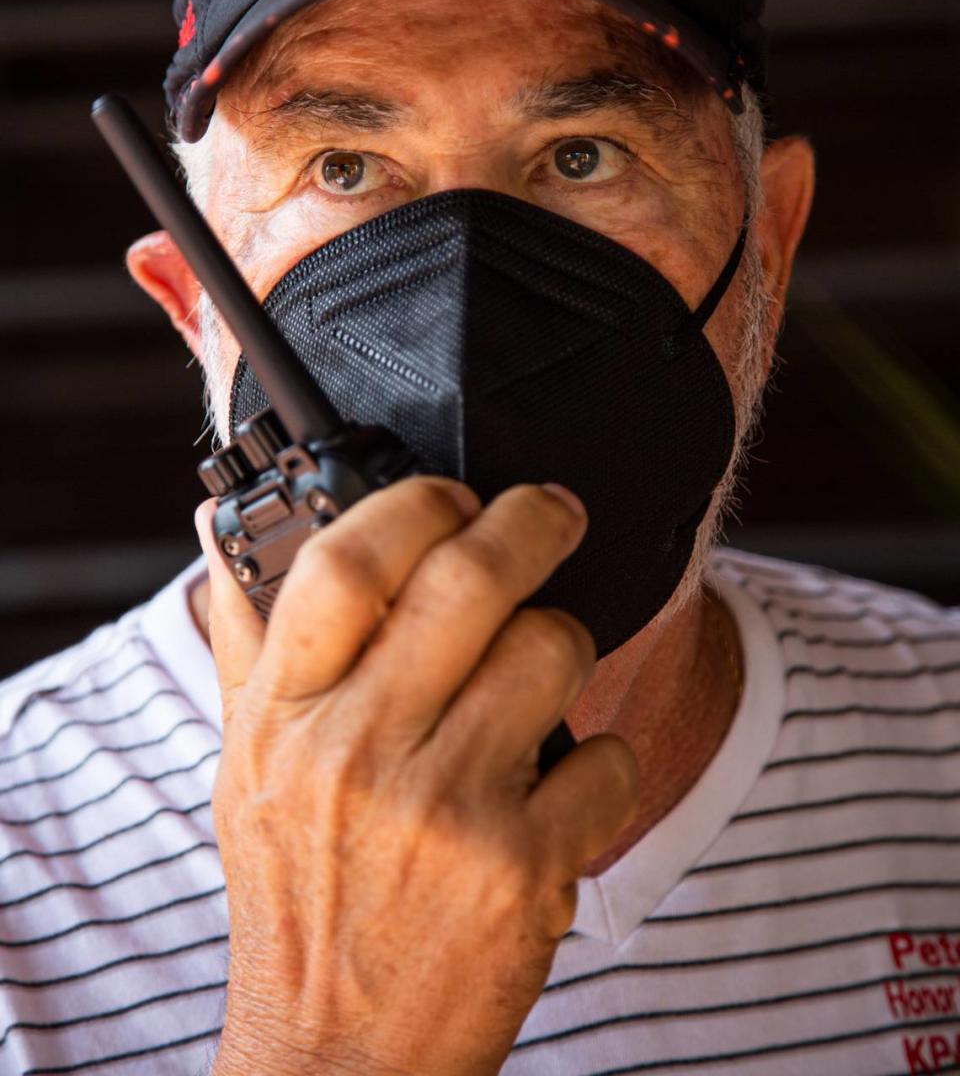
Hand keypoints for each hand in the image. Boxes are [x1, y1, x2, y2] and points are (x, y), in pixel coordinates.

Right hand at [196, 477, 640, 1075]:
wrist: (338, 1058)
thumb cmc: (298, 897)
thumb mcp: (249, 769)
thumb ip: (247, 645)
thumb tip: (220, 536)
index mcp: (287, 717)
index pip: (346, 563)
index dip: (414, 502)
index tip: (453, 493)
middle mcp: (360, 754)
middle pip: (469, 580)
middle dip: (532, 521)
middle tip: (555, 512)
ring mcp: (447, 812)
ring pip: (552, 651)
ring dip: (565, 645)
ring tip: (544, 671)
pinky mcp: (525, 870)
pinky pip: (609, 758)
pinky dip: (605, 761)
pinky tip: (564, 786)